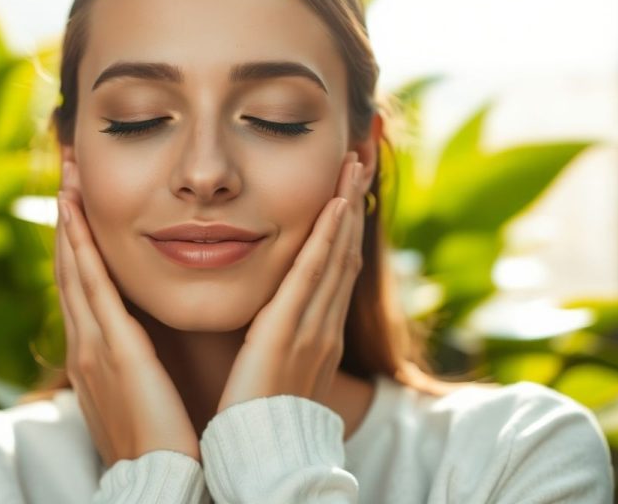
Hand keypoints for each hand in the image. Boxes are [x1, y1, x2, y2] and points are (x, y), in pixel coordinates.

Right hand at [54, 167, 199, 467]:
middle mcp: (86, 344)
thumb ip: (139, 363)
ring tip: (66, 177)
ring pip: (73, 269)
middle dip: (65, 221)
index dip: (76, 245)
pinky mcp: (112, 349)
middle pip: (69, 270)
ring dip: (67, 222)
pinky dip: (78, 247)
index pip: (82, 287)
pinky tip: (73, 215)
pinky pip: (90, 286)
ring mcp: (92, 345)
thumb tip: (145, 343)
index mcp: (96, 354)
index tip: (77, 204)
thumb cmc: (160, 443)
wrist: (158, 483)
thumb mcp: (142, 393)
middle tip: (65, 172)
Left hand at [217, 151, 366, 412]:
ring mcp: (314, 327)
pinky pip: (315, 276)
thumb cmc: (255, 421)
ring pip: (336, 253)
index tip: (345, 184)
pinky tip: (334, 205)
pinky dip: (328, 238)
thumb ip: (269, 338)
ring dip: (346, 204)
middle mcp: (323, 325)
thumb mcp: (268, 370)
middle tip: (362, 155)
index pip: (333, 265)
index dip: (342, 224)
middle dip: (353, 201)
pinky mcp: (291, 332)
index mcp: (315, 333)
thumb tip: (259, 320)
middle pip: (344, 250)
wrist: (262, 462)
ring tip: (354, 161)